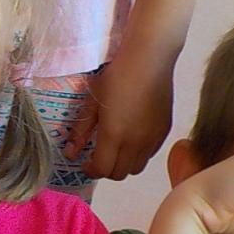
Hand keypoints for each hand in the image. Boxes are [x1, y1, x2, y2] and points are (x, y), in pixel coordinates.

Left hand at [65, 47, 174, 179]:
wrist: (149, 60)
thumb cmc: (116, 76)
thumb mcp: (91, 102)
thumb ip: (80, 131)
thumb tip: (70, 154)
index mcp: (114, 135)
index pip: (102, 170)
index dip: (91, 171)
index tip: (85, 164)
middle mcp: (135, 143)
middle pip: (119, 174)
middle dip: (106, 170)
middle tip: (98, 157)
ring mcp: (152, 139)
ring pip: (136, 168)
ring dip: (123, 164)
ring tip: (116, 149)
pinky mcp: (164, 131)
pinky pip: (150, 154)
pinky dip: (138, 154)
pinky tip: (132, 138)